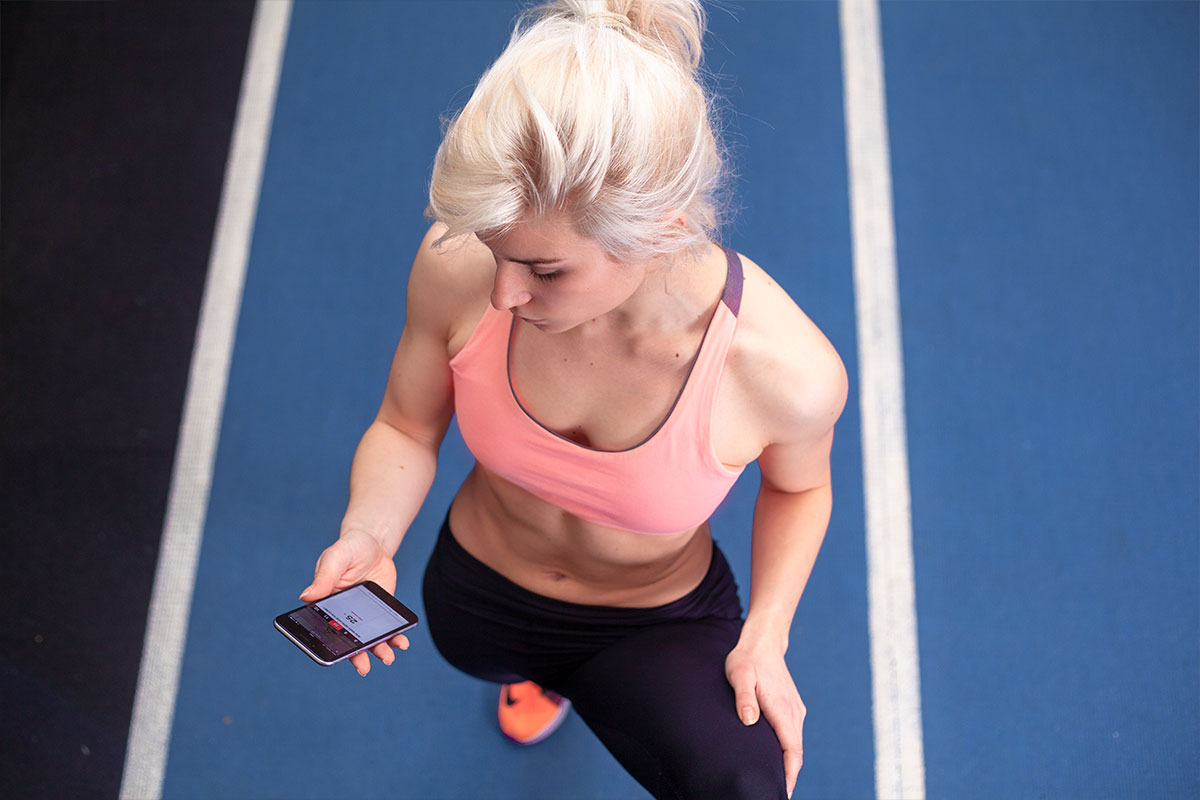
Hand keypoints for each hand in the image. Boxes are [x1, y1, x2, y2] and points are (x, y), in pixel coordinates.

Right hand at [299, 530, 409, 675]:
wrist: (373, 544)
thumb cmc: (348, 549)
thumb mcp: (335, 559)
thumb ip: (324, 577)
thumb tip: (306, 597)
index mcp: (325, 606)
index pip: (323, 630)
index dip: (327, 646)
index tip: (334, 657)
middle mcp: (343, 616)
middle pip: (348, 641)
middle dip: (356, 656)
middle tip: (364, 668)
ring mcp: (363, 617)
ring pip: (369, 640)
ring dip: (377, 651)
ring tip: (387, 658)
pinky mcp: (381, 613)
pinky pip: (387, 629)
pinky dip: (395, 638)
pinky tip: (402, 642)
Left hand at [725, 643, 805, 798]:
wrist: (763, 642)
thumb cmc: (747, 659)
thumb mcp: (740, 675)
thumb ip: (744, 697)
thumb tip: (749, 720)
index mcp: (783, 710)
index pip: (792, 751)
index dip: (789, 774)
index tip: (783, 792)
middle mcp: (794, 713)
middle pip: (796, 753)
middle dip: (788, 776)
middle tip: (774, 794)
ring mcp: (794, 710)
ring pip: (794, 745)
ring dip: (788, 764)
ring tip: (774, 783)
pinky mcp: (791, 708)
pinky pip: (792, 736)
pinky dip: (787, 752)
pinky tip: (776, 759)